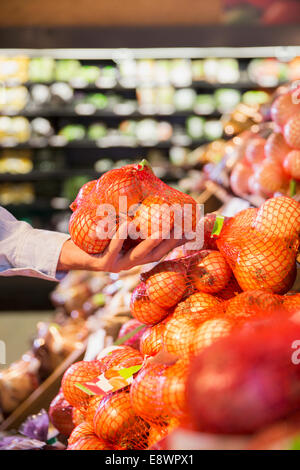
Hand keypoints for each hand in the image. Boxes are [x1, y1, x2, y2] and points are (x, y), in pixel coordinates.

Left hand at [57, 223, 186, 273]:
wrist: (73, 254)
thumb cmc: (97, 239)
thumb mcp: (116, 229)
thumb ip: (131, 219)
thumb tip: (144, 198)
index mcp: (138, 255)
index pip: (163, 249)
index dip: (178, 240)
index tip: (192, 229)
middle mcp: (132, 262)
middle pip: (157, 253)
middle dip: (171, 240)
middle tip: (182, 226)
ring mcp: (119, 265)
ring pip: (140, 255)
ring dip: (152, 242)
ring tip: (162, 229)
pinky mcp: (104, 264)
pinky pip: (114, 248)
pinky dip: (121, 236)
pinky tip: (127, 224)